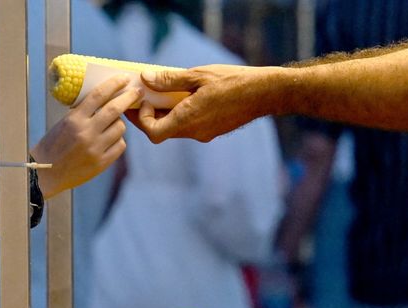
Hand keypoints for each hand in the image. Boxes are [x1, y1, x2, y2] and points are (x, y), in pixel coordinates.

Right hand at [30, 74, 141, 197]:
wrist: (45, 173)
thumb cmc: (53, 145)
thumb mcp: (64, 123)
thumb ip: (83, 112)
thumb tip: (105, 98)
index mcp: (74, 119)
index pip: (98, 95)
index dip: (114, 84)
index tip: (124, 77)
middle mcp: (86, 133)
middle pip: (115, 110)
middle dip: (128, 98)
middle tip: (137, 92)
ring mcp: (95, 149)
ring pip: (120, 128)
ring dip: (119, 123)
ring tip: (111, 125)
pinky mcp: (101, 163)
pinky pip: (120, 146)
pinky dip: (118, 140)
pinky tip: (109, 141)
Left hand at [126, 64, 275, 143]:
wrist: (266, 93)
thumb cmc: (234, 82)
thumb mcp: (198, 75)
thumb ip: (170, 80)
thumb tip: (145, 79)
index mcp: (188, 120)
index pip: (153, 132)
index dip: (141, 119)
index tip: (143, 100)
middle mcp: (195, 132)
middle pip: (162, 131)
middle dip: (149, 115)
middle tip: (144, 95)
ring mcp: (205, 134)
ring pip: (175, 128)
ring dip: (165, 113)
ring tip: (163, 92)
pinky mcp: (213, 130)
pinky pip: (189, 126)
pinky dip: (179, 114)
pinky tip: (184, 96)